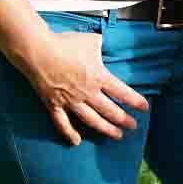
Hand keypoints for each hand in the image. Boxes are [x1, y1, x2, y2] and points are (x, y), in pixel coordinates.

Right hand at [14, 29, 149, 143]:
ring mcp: (70, 101)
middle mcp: (87, 92)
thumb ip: (101, 46)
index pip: (123, 93)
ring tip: (117, 135)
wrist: (37, 51)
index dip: (136, 102)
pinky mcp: (53, 104)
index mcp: (99, 77)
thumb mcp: (91, 41)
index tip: (145, 108)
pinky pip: (62, 123)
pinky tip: (76, 142)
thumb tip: (104, 44)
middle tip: (133, 126)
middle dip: (124, 120)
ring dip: (105, 129)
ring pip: (91, 120)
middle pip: (110, 111)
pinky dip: (69, 133)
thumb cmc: (65, 43)